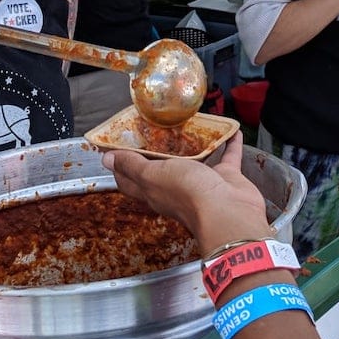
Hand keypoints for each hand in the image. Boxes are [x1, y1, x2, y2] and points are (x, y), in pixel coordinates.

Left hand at [104, 139, 270, 253]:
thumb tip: (107, 160)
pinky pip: (227, 157)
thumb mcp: (153, 175)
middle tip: (153, 128)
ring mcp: (202, 184)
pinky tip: (231, 131)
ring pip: (195, 161)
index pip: (130, 180)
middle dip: (157, 150)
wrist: (229, 213)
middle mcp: (176, 188)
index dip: (121, 165)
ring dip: (194, 145)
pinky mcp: (225, 180)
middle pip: (162, 168)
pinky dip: (229, 144)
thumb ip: (132, 166)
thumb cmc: (188, 195)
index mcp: (153, 190)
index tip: (116, 146)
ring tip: (191, 126)